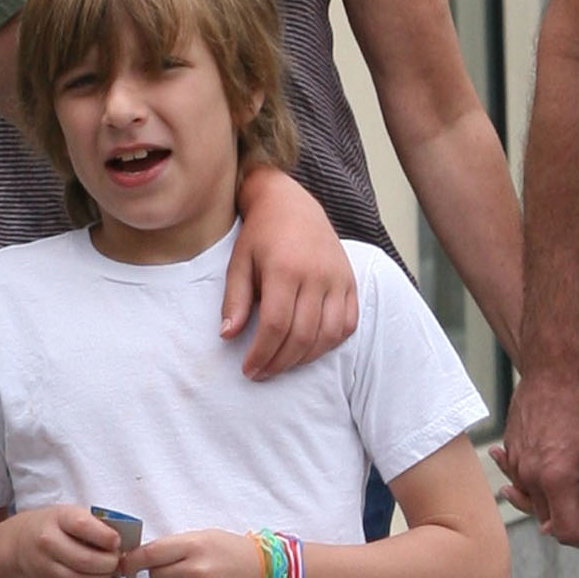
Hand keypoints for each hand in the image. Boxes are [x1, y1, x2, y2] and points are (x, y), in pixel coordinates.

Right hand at [5, 505, 122, 577]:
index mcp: (59, 518)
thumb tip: (125, 542)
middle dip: (109, 563)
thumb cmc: (56, 525)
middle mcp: (48, 542)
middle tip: (118, 561)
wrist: (21, 542)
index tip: (117, 542)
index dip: (106, 537)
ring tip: (113, 573)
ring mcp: (46, 566)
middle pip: (85, 560)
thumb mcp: (71, 514)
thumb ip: (95, 524)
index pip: (83, 526)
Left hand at [128, 527, 270, 577]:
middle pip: (155, 576)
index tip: (124, 564)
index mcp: (194, 546)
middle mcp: (197, 572)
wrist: (264, 572)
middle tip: (180, 569)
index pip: (149, 554)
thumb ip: (172, 546)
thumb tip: (134, 558)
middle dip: (162, 572)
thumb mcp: (202, 537)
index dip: (131, 560)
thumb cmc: (229, 551)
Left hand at [226, 172, 359, 377]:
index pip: (275, 325)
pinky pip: (348, 324)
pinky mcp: (351, 282)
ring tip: (283, 364)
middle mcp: (316, 275)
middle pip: (302, 335)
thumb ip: (234, 300)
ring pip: (327, 335)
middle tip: (262, 373)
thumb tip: (228, 336)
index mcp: (284, 269)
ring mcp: (338, 279)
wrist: (292, 204)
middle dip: (280, 362)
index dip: (262, 354)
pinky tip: (309, 348)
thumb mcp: (238, 263)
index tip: (249, 370)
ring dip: (304, 358)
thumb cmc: (260, 235)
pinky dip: (330, 343)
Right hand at [495, 362, 578, 548]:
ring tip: (576, 462)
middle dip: (576, 508)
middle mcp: (529, 477)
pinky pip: (523, 480)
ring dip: (558, 494)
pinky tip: (551, 458)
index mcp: (556, 480)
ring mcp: (515, 465)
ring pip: (537, 501)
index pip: (566, 533)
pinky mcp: (509, 452)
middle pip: (551, 518)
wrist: (555, 368)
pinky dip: (539, 479)